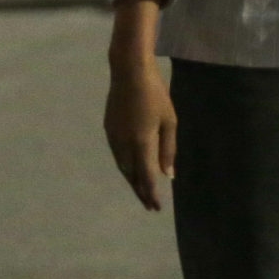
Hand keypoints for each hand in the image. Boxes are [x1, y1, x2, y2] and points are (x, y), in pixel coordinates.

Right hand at [104, 9, 176, 211]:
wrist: (128, 71)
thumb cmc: (155, 94)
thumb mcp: (169, 121)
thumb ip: (167, 150)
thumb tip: (167, 175)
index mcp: (141, 143)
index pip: (146, 177)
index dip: (151, 194)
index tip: (156, 208)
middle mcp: (124, 144)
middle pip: (131, 175)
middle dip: (140, 191)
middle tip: (149, 205)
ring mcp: (113, 137)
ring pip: (122, 166)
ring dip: (131, 180)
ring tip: (141, 190)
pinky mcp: (108, 129)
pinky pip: (117, 155)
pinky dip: (125, 166)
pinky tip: (131, 168)